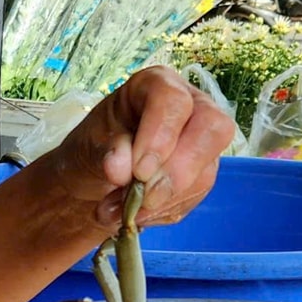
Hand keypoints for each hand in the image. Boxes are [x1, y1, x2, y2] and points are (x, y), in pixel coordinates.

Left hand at [44, 65, 236, 230]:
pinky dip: (164, 211)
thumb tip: (121, 168)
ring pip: (205, 170)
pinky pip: (194, 195)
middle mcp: (190, 107)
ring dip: (164, 200)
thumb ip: (107, 153)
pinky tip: (138, 215)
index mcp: (156, 85)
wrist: (95, 175)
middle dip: (178, 171)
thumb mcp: (90, 145)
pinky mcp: (201, 173)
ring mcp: (200, 141)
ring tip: (124, 213)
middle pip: (212, 129)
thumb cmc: (95, 147)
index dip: (161, 137)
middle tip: (146, 198)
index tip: (139, 172)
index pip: (174, 101)